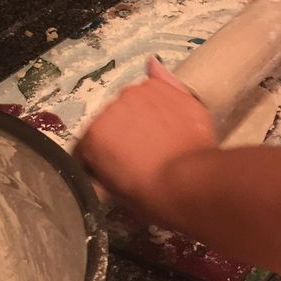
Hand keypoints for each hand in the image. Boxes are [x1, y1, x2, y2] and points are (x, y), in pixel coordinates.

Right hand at [75, 57, 216, 217]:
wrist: (190, 178)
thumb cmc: (151, 193)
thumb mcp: (115, 193)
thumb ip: (100, 173)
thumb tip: (97, 169)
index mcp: (92, 136)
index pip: (91, 142)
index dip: (105, 154)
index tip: (120, 165)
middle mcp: (108, 108)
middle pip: (113, 118)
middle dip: (124, 130)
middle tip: (144, 151)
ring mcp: (136, 93)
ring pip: (135, 100)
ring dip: (143, 112)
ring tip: (162, 134)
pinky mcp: (162, 86)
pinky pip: (157, 87)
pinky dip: (162, 98)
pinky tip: (172, 114)